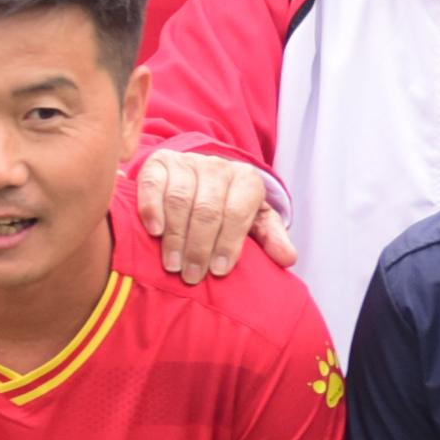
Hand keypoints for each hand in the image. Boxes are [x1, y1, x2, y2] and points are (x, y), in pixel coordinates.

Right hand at [134, 147, 293, 281]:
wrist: (200, 177)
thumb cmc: (229, 207)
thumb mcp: (254, 220)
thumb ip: (271, 237)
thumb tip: (287, 258)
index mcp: (246, 180)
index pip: (237, 212)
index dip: (228, 243)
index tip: (218, 271)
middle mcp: (217, 166)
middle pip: (207, 209)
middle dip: (200, 247)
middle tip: (192, 276)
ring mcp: (187, 162)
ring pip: (180, 199)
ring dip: (176, 236)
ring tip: (172, 265)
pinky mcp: (159, 163)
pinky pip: (153, 184)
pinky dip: (152, 208)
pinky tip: (154, 232)